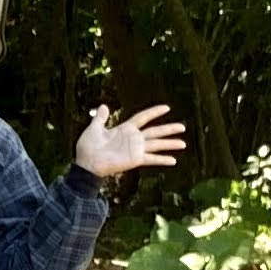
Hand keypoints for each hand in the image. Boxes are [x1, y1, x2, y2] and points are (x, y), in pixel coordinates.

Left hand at [72, 104, 187, 183]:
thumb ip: (100, 118)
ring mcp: (135, 149)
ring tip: (184, 144)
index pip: (143, 117)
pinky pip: (152, 159)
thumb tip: (104, 105)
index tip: (166, 107)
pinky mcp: (135, 160)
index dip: (154, 112)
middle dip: (169, 129)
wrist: (86, 164)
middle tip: (183, 126)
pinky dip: (163, 160)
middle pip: (155, 131)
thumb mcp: (94, 128)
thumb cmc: (88, 147)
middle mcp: (133, 139)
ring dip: (170, 144)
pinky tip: (174, 160)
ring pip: (157, 144)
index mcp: (125, 129)